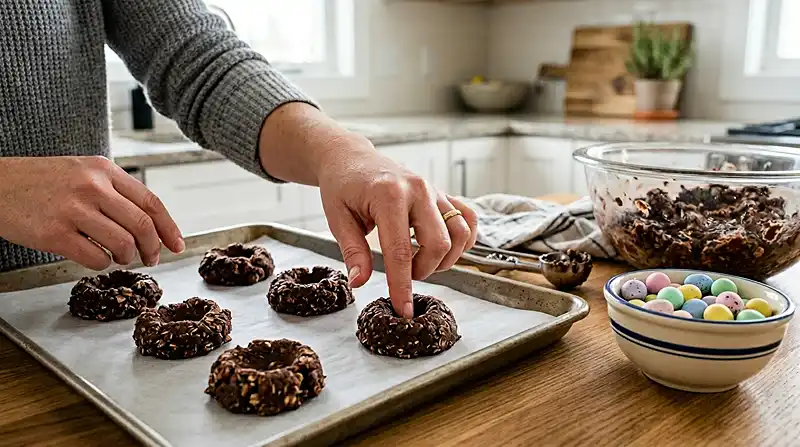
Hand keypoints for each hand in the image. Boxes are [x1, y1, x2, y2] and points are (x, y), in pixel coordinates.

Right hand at [0, 156, 184, 269]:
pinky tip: (95, 258)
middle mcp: (92, 187)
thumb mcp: (81, 171)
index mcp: (103, 170)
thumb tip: (148, 221)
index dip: (169, 228)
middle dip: (153, 248)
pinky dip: (102, 264)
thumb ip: (113, 190)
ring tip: (120, 257)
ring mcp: (73, 210)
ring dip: (127, 257)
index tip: (177, 245)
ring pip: (123, 244)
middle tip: (152, 259)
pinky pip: (95, 258)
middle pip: (142, 226)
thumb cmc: (39, 181)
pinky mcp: (55, 234)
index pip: (151, 202)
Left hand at [316, 135, 478, 318]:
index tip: (403, 309)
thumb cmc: (343, 186)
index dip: (403, 285)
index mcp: (388, 195)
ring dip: (445, 258)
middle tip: (404, 274)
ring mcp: (434, 190)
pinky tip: (443, 248)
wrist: (351, 157)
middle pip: (438, 244)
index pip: (400, 251)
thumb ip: (353, 252)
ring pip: (459, 233)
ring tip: (421, 262)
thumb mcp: (338, 218)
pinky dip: (462, 239)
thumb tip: (360, 283)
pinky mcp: (442, 193)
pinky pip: (468, 218)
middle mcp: (418, 189)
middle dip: (424, 271)